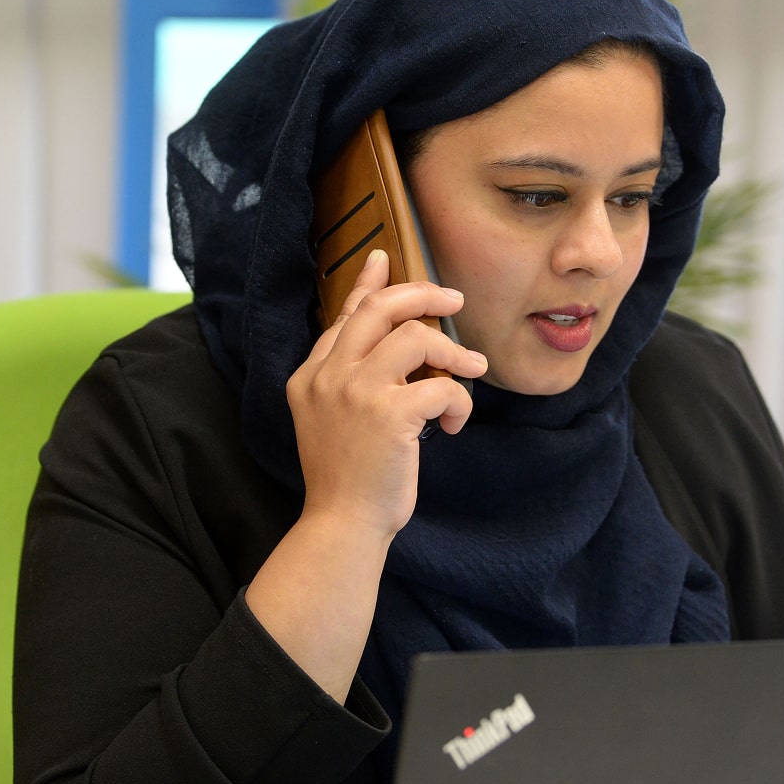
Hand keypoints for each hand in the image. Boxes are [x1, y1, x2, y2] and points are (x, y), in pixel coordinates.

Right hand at [287, 249, 486, 538]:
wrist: (342, 523)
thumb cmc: (347, 477)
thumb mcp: (332, 419)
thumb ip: (349, 378)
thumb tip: (390, 342)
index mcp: (311, 374)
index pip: (346, 316)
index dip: (369, 285)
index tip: (383, 260)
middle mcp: (328, 375)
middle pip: (380, 310)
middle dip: (423, 295)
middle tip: (454, 300)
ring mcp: (356, 391)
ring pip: (417, 337)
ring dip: (453, 352)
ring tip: (472, 370)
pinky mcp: (390, 413)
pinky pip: (442, 385)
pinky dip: (459, 401)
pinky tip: (453, 425)